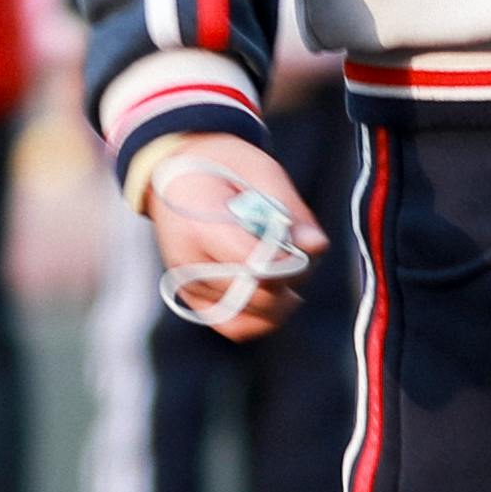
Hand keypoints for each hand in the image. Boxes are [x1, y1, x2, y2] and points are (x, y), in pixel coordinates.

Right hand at [131, 132, 327, 342]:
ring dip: (279, 302)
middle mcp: (188, 264)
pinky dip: (262, 318)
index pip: (255, 265)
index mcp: (201, 226)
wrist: (176, 170)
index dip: (288, 260)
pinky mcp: (193, 299)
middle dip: (288, 279)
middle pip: (256, 295)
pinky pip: (234, 326)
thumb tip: (314, 247)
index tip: (300, 244)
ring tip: (286, 274)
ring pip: (249, 318)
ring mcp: (188, 286)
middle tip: (296, 254)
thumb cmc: (220, 165)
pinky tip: (275, 295)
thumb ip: (290, 212)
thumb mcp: (261, 170)